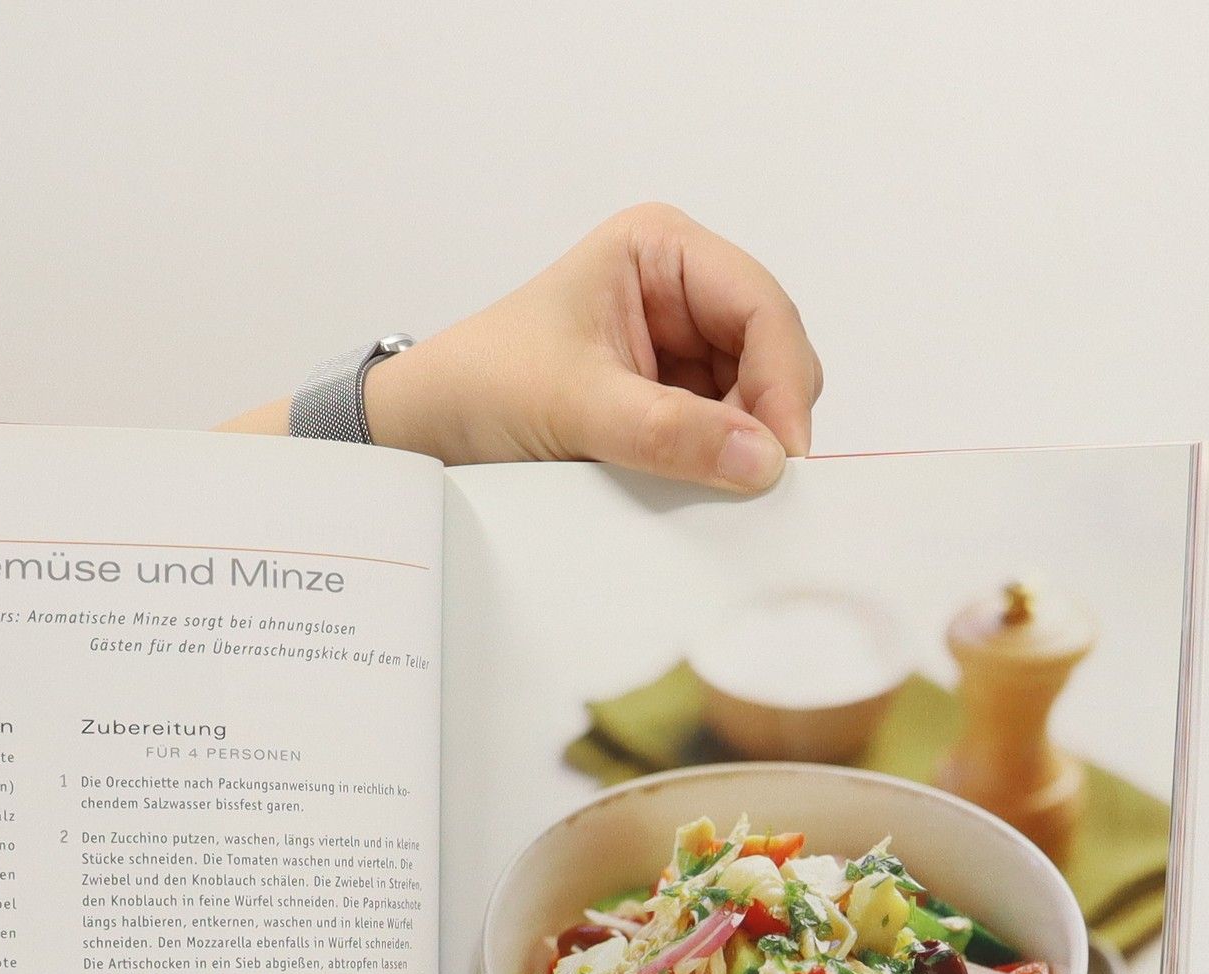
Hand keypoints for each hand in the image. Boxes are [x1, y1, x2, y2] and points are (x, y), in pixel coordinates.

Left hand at [363, 204, 821, 490]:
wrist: (425, 433)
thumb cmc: (480, 388)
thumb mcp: (576, 407)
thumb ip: (668, 433)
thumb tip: (762, 460)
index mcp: (660, 251)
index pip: (761, 307)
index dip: (783, 380)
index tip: (783, 454)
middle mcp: (679, 292)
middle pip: (771, 354)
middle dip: (766, 417)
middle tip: (752, 483)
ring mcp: (678, 349)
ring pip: (754, 400)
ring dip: (743, 446)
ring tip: (710, 487)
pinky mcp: (668, 402)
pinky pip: (722, 434)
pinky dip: (721, 464)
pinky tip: (698, 487)